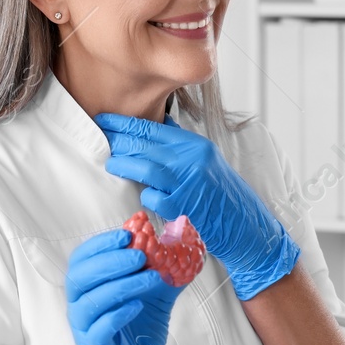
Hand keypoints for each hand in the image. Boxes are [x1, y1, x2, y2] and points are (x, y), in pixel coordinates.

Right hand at [65, 227, 185, 344]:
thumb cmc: (140, 333)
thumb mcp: (155, 296)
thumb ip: (164, 270)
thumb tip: (183, 244)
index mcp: (89, 289)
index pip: (82, 259)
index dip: (100, 243)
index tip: (127, 232)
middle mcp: (80, 307)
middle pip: (79, 276)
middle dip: (110, 260)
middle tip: (140, 253)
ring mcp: (84, 330)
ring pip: (89, 301)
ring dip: (120, 284)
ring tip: (150, 276)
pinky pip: (98, 329)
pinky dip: (117, 314)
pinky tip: (137, 305)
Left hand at [94, 113, 299, 300]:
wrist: (246, 225)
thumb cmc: (222, 194)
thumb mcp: (207, 162)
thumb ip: (183, 145)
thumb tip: (161, 124)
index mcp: (196, 146)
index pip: (153, 128)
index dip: (124, 123)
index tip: (104, 119)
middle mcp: (194, 160)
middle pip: (147, 145)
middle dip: (118, 141)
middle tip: (99, 139)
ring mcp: (191, 184)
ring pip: (148, 169)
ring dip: (125, 166)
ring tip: (111, 164)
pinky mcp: (187, 208)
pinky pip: (156, 199)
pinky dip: (146, 197)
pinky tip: (143, 197)